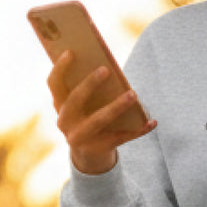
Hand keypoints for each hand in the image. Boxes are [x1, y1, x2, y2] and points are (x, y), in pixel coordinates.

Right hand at [47, 50, 155, 174]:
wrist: (89, 154)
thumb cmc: (89, 116)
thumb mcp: (83, 104)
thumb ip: (88, 87)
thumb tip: (109, 66)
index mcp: (60, 105)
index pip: (54, 84)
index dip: (60, 68)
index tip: (71, 52)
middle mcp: (65, 122)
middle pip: (75, 100)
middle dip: (89, 84)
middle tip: (106, 69)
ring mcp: (81, 138)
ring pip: (100, 119)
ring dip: (117, 106)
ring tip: (133, 94)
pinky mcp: (100, 148)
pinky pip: (122, 137)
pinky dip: (139, 129)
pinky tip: (152, 122)